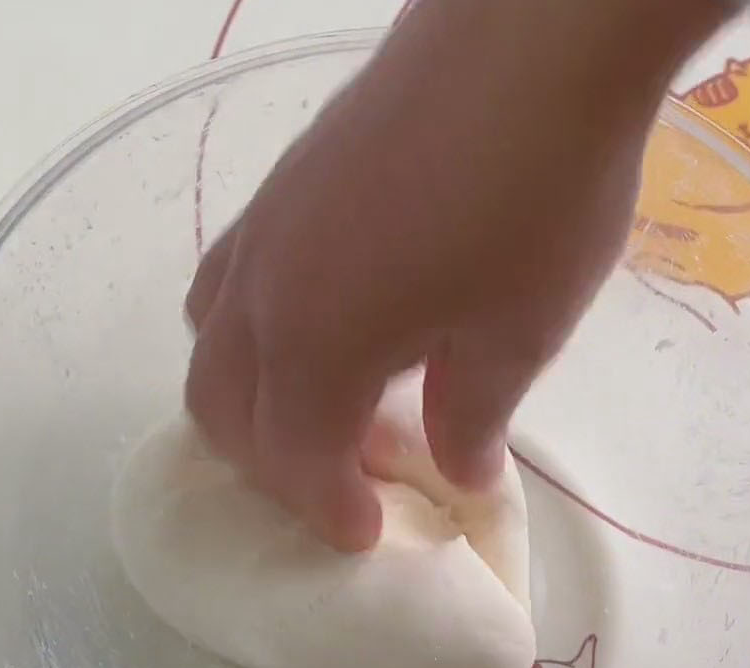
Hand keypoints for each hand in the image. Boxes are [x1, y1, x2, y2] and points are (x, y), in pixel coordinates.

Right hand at [184, 0, 725, 548]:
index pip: (294, 460)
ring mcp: (264, 227)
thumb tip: (457, 469)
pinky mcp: (284, 184)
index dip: (327, 509)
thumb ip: (472, 416)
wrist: (534, 41)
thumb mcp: (517, 334)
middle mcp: (263, 290)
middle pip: (224, 409)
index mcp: (313, 344)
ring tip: (331, 413)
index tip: (369, 535)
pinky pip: (233, 281)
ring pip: (212, 342)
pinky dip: (258, 335)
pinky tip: (333, 329)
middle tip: (346, 485)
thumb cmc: (536, 202)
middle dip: (276, 467)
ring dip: (255, 400)